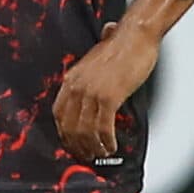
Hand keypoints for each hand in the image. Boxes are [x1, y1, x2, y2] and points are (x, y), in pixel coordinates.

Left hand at [53, 21, 160, 161]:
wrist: (134, 36)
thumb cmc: (120, 47)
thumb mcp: (94, 62)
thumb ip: (89, 74)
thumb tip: (90, 88)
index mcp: (71, 78)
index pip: (59, 111)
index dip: (63, 131)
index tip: (70, 143)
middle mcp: (77, 85)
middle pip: (69, 124)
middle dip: (76, 144)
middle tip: (85, 156)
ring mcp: (91, 91)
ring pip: (85, 129)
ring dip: (92, 147)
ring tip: (100, 155)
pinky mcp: (109, 96)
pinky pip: (103, 126)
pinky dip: (106, 141)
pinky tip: (112, 147)